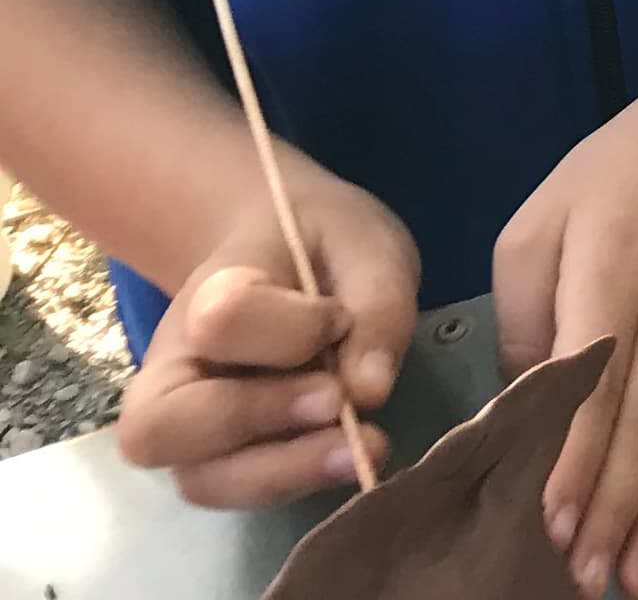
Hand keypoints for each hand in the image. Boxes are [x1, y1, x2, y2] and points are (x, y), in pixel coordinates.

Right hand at [116, 168, 415, 507]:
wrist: (289, 249)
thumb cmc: (321, 245)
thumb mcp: (366, 246)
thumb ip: (376, 302)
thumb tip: (370, 391)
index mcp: (206, 294)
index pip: (219, 323)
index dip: (289, 329)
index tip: (340, 316)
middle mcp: (174, 368)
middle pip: (160, 428)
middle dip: (255, 420)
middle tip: (339, 401)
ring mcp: (190, 424)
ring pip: (199, 479)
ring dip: (281, 472)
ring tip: (361, 447)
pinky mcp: (222, 459)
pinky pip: (238, 493)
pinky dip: (294, 484)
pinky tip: (352, 456)